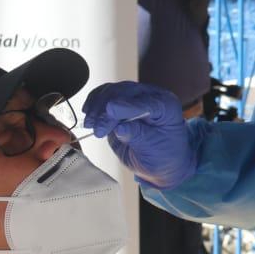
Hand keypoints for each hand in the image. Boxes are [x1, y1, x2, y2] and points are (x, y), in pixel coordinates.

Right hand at [82, 82, 196, 188]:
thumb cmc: (162, 155)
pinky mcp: (119, 101)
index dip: (128, 106)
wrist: (157, 161)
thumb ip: (137, 136)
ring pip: (111, 91)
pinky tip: (88, 113)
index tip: (111, 111)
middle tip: (98, 130)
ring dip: (97, 106)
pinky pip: (103, 94)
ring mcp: (134, 97)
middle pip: (125, 93)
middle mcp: (150, 96)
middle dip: (107, 110)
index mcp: (166, 106)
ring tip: (91, 125)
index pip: (146, 102)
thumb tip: (120, 127)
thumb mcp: (153, 150)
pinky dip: (94, 102)